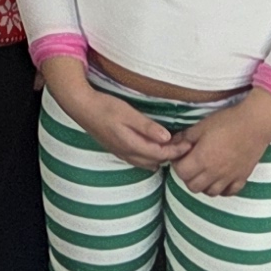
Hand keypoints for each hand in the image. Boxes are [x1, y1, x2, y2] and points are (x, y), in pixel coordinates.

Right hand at [42, 59, 191, 168]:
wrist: (81, 107)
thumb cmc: (104, 107)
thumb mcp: (128, 113)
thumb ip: (147, 127)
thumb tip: (167, 138)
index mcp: (131, 145)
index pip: (161, 154)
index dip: (176, 150)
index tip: (189, 144)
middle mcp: (127, 153)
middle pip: (155, 161)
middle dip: (171, 155)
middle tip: (184, 144)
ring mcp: (121, 153)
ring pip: (147, 162)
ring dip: (160, 156)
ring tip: (172, 146)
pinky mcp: (117, 149)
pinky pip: (138, 160)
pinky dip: (150, 156)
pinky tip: (153, 148)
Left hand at [173, 95, 270, 197]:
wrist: (255, 124)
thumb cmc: (227, 122)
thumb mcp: (201, 126)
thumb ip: (184, 138)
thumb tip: (172, 144)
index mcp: (202, 159)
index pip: (181, 173)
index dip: (178, 164)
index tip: (182, 156)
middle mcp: (214, 173)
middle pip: (193, 186)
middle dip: (188, 176)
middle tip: (192, 164)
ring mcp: (229, 178)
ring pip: (210, 192)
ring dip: (204, 184)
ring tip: (205, 171)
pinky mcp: (242, 178)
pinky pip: (229, 192)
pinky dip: (222, 189)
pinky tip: (221, 178)